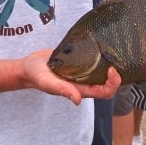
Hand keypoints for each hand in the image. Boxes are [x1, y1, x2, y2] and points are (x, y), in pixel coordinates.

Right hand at [0, 50, 120, 104]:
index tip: (112, 70)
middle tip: (116, 58)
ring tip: (113, 50)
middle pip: (107, 82)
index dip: (112, 84)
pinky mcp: (78, 60)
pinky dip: (99, 54)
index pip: (104, 92)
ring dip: (109, 63)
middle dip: (116, 74)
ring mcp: (81, 71)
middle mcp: (84, 81)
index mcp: (80, 89)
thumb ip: (62, 90)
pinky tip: (102, 44)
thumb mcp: (47, 82)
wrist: (28, 66)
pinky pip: (92, 59)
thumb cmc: (36, 76)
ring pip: (101, 70)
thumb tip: (77, 100)